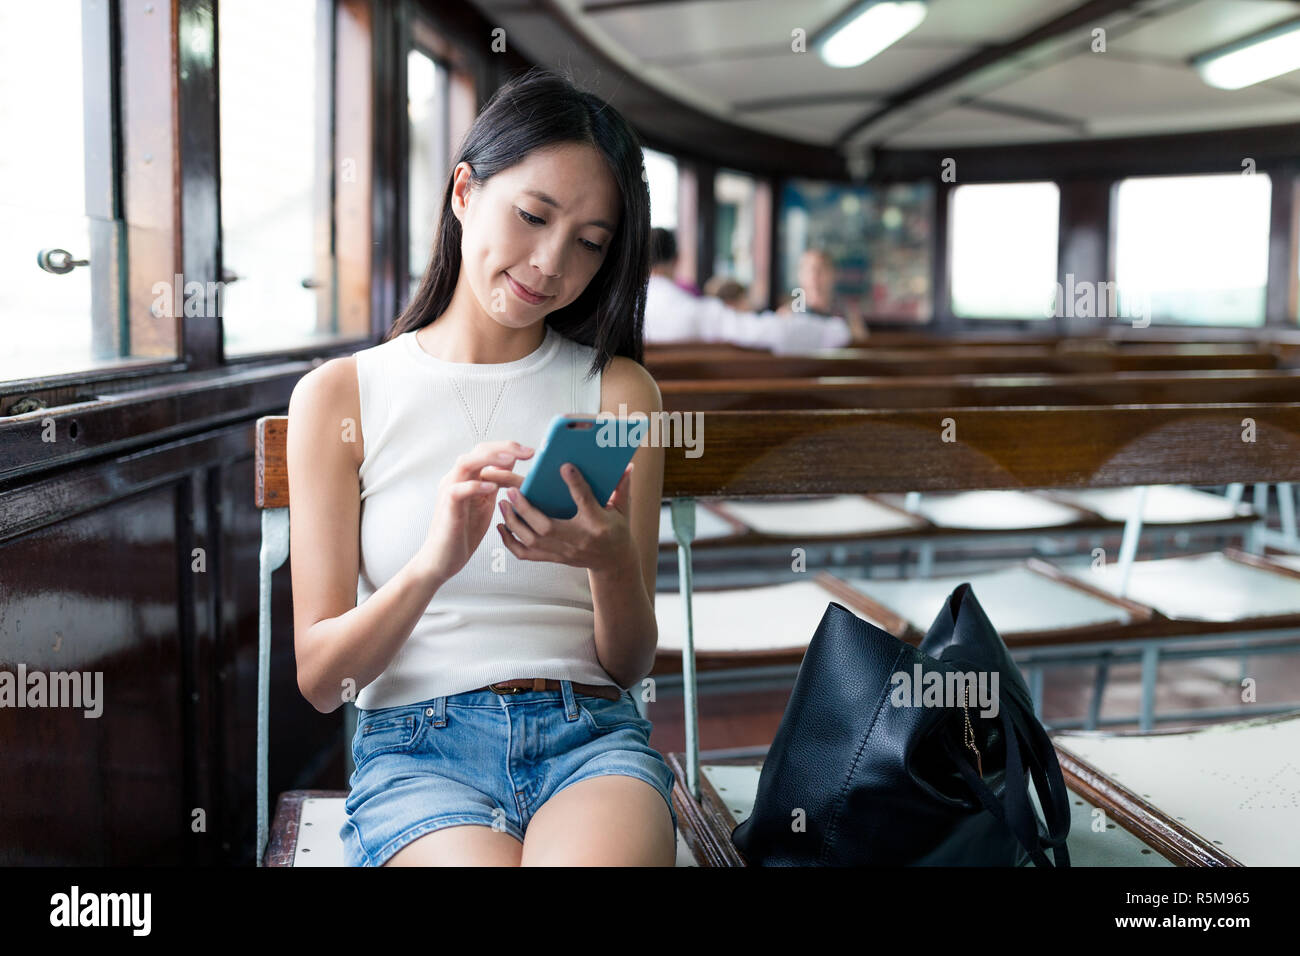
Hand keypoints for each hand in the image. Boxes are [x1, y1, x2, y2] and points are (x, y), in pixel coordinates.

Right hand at [417, 440, 533, 583]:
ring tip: (510, 460)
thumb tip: (511, 464)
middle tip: (526, 452)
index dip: (508, 448)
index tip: (530, 452)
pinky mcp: (447, 508)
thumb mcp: (486, 502)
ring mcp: (449, 491)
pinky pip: (457, 490)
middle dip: (504, 448)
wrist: (443, 558)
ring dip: (489, 459)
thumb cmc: (463, 531)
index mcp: (467, 477)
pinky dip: (475, 486)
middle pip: (478, 451)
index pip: (486, 451)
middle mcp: (456, 479)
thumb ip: (495, 483)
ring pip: (466, 463)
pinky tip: (492, 487)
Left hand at [496, 461, 635, 573]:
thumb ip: (622, 487)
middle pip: (547, 527)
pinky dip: (510, 542)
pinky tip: (502, 527)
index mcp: (598, 523)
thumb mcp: (622, 509)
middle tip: (512, 490)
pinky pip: (527, 554)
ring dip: (514, 522)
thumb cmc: (616, 531)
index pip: (585, 501)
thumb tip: (627, 465)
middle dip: (526, 508)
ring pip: (532, 541)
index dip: (575, 483)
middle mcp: (579, 539)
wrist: (614, 562)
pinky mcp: (555, 558)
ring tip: (504, 504)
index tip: (564, 466)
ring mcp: (565, 552)